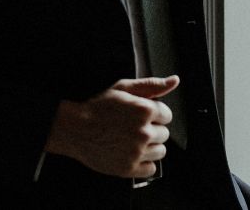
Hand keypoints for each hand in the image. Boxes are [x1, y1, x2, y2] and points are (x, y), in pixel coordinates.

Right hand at [44, 75, 178, 177]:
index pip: (167, 115)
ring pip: (161, 152)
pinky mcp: (128, 168)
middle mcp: (143, 132)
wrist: (75, 128)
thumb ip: (152, 85)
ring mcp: (136, 151)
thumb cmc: (99, 106)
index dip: (155, 114)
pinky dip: (144, 163)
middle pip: (165, 134)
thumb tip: (174, 80)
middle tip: (134, 127)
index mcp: (145, 110)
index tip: (143, 115)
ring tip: (134, 140)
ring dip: (151, 146)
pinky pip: (151, 169)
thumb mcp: (124, 87)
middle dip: (153, 129)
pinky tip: (133, 153)